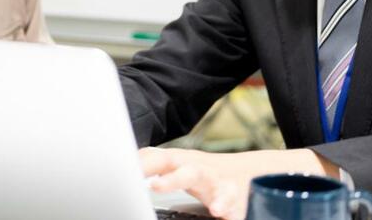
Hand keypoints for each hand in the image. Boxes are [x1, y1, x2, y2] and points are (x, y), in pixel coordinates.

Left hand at [140, 147, 337, 219]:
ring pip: (218, 187)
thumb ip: (152, 162)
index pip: (160, 159)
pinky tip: (222, 213)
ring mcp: (220, 185)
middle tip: (155, 186)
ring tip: (211, 207)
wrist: (246, 173)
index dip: (144, 165)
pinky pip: (234, 204)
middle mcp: (201, 171)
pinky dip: (229, 208)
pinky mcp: (236, 200)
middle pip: (188, 170)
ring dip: (216, 196)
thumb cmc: (200, 171)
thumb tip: (125, 159)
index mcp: (181, 162)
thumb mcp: (176, 163)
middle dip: (173, 179)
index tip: (127, 172)